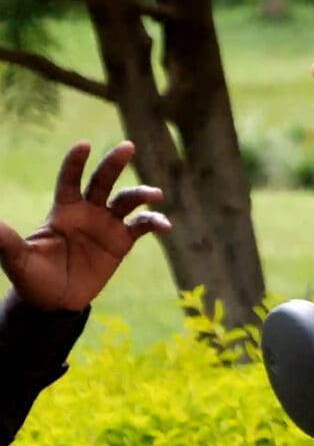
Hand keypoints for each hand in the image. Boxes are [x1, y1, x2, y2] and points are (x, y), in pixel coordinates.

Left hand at [0, 142, 169, 311]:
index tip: (84, 145)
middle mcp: (87, 212)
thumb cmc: (31, 276)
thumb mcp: (16, 258)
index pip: (70, 180)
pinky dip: (155, 223)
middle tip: (128, 146)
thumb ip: (6, 240)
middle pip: (103, 181)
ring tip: (155, 195)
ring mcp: (107, 225)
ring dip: (141, 194)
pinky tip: (166, 226)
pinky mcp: (122, 242)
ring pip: (127, 201)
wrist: (54, 300)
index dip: (75, 162)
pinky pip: (142, 227)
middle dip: (114, 163)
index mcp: (63, 210)